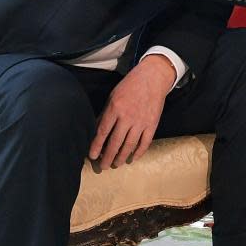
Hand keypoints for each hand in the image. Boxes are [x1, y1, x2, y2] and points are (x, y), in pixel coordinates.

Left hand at [89, 54, 175, 170]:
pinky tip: (133, 158)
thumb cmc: (130, 86)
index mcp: (115, 108)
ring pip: (130, 145)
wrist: (152, 78)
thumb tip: (96, 130)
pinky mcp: (152, 123)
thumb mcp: (113, 96)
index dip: (97, 146)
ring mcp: (141, 121)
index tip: (92, 156)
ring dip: (122, 157)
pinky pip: (145, 142)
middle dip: (108, 157)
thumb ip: (105, 113)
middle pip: (115, 142)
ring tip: (116, 164)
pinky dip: (139, 152)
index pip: (103, 132)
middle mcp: (127, 116)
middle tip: (103, 167)